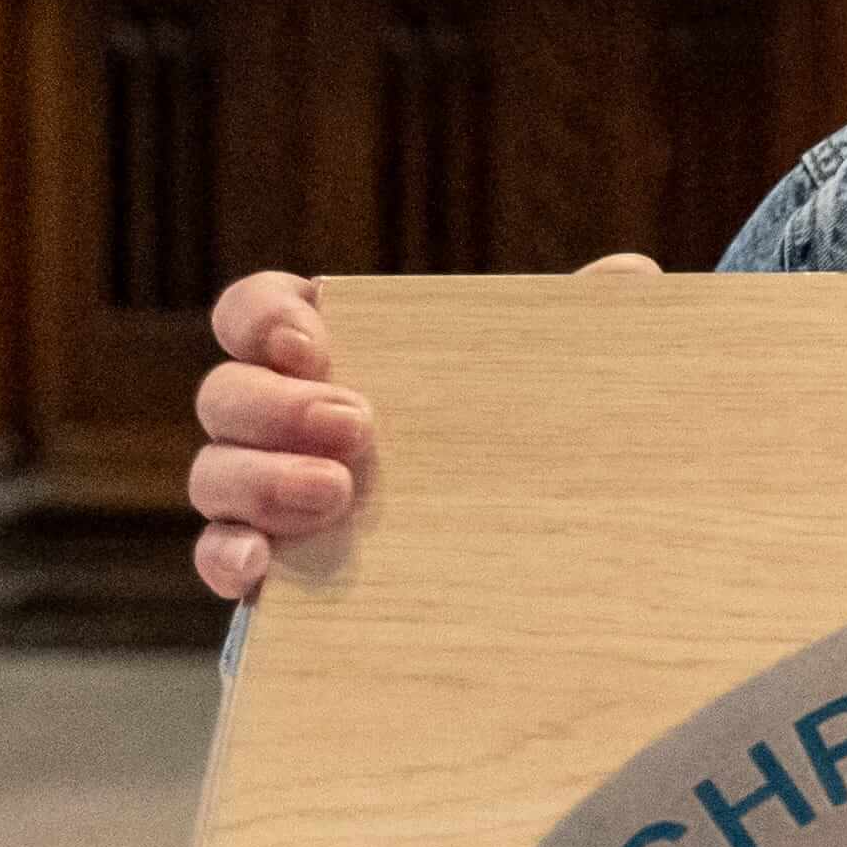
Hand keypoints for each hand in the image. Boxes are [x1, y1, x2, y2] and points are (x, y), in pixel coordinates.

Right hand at [189, 256, 658, 600]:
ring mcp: (265, 497)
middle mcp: (281, 422)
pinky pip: (217, 558)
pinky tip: (261, 565)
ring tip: (336, 494)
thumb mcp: (549, 386)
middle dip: (277, 404)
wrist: (521, 565)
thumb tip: (633, 273)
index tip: (314, 339)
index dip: (264, 316)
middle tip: (356, 424)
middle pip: (227, 394)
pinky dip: (226, 556)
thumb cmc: (517, 445)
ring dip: (260, 478)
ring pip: (213, 473)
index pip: (255, 312)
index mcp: (330, 358)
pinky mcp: (273, 573)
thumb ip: (576, 328)